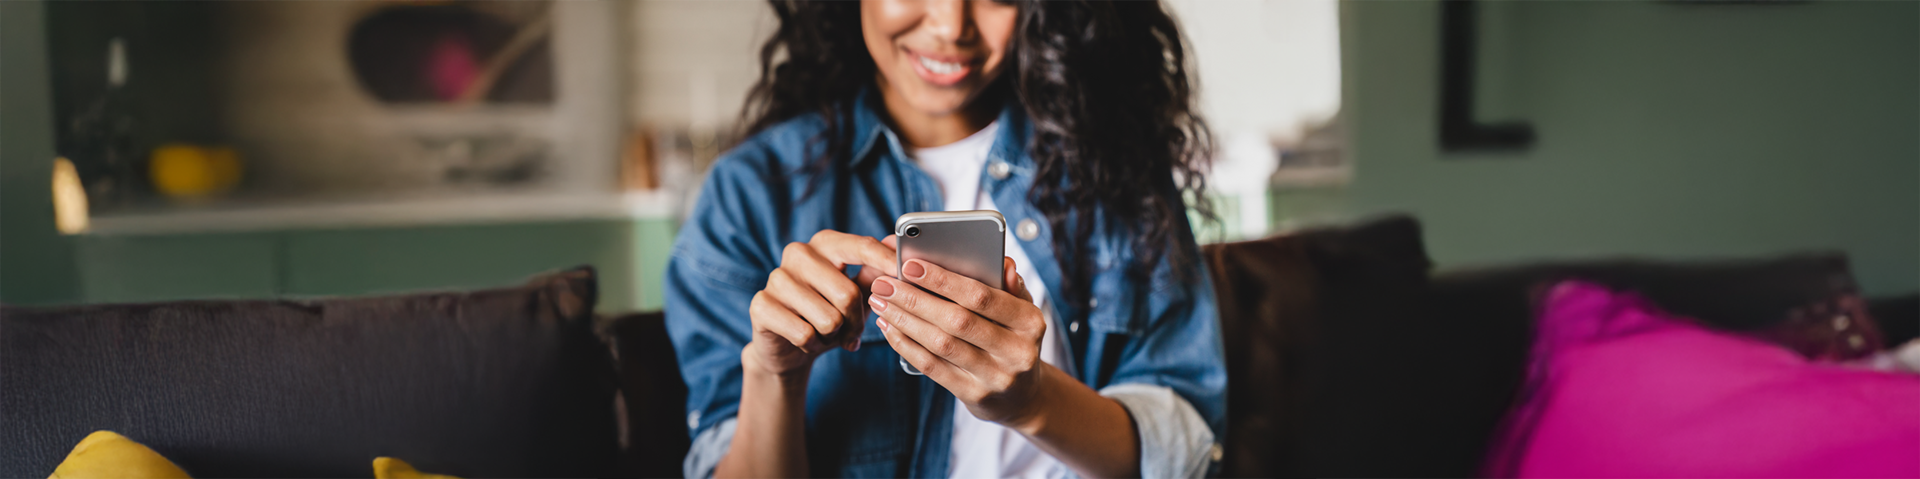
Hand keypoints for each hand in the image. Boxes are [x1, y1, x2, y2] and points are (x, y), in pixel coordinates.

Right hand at [746, 230, 898, 378]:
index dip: (885, 261)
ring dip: (834, 336)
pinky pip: (804, 334)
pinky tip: (807, 341)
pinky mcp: (761, 305)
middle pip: (848, 293)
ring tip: (826, 334)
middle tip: (851, 332)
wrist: (788, 346)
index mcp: (825, 243)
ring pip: (828, 318)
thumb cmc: (828, 313)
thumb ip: (875, 272)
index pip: (861, 246)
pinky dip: (813, 345)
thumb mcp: (857, 294)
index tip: (906, 272)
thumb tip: (897, 247)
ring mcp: (776, 277)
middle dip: (856, 322)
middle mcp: (798, 253)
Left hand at [870, 256, 1048, 425]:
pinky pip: (933, 367)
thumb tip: (1003, 262)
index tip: (910, 265)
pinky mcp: (974, 395)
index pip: (983, 297)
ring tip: (880, 302)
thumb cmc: (1014, 340)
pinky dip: (906, 345)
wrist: (1022, 397)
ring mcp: (996, 377)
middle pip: (957, 321)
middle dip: (915, 299)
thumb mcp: (1022, 312)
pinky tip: (889, 328)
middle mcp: (1017, 352)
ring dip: (905, 321)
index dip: (944, 280)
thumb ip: (1010, 286)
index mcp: (1030, 322)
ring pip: (941, 345)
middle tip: (884, 284)